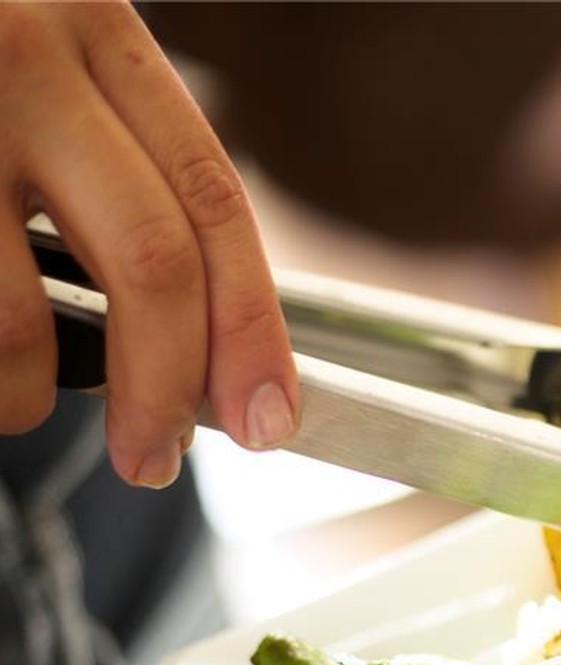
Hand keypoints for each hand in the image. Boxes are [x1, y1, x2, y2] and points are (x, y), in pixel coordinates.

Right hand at [0, 1, 298, 487]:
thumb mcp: (44, 70)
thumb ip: (118, 168)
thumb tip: (203, 340)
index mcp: (94, 29)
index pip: (213, 202)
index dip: (250, 328)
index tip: (266, 414)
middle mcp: (22, 56)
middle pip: (150, 264)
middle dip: (165, 390)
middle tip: (152, 457)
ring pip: (19, 319)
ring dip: (26, 397)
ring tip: (15, 402)